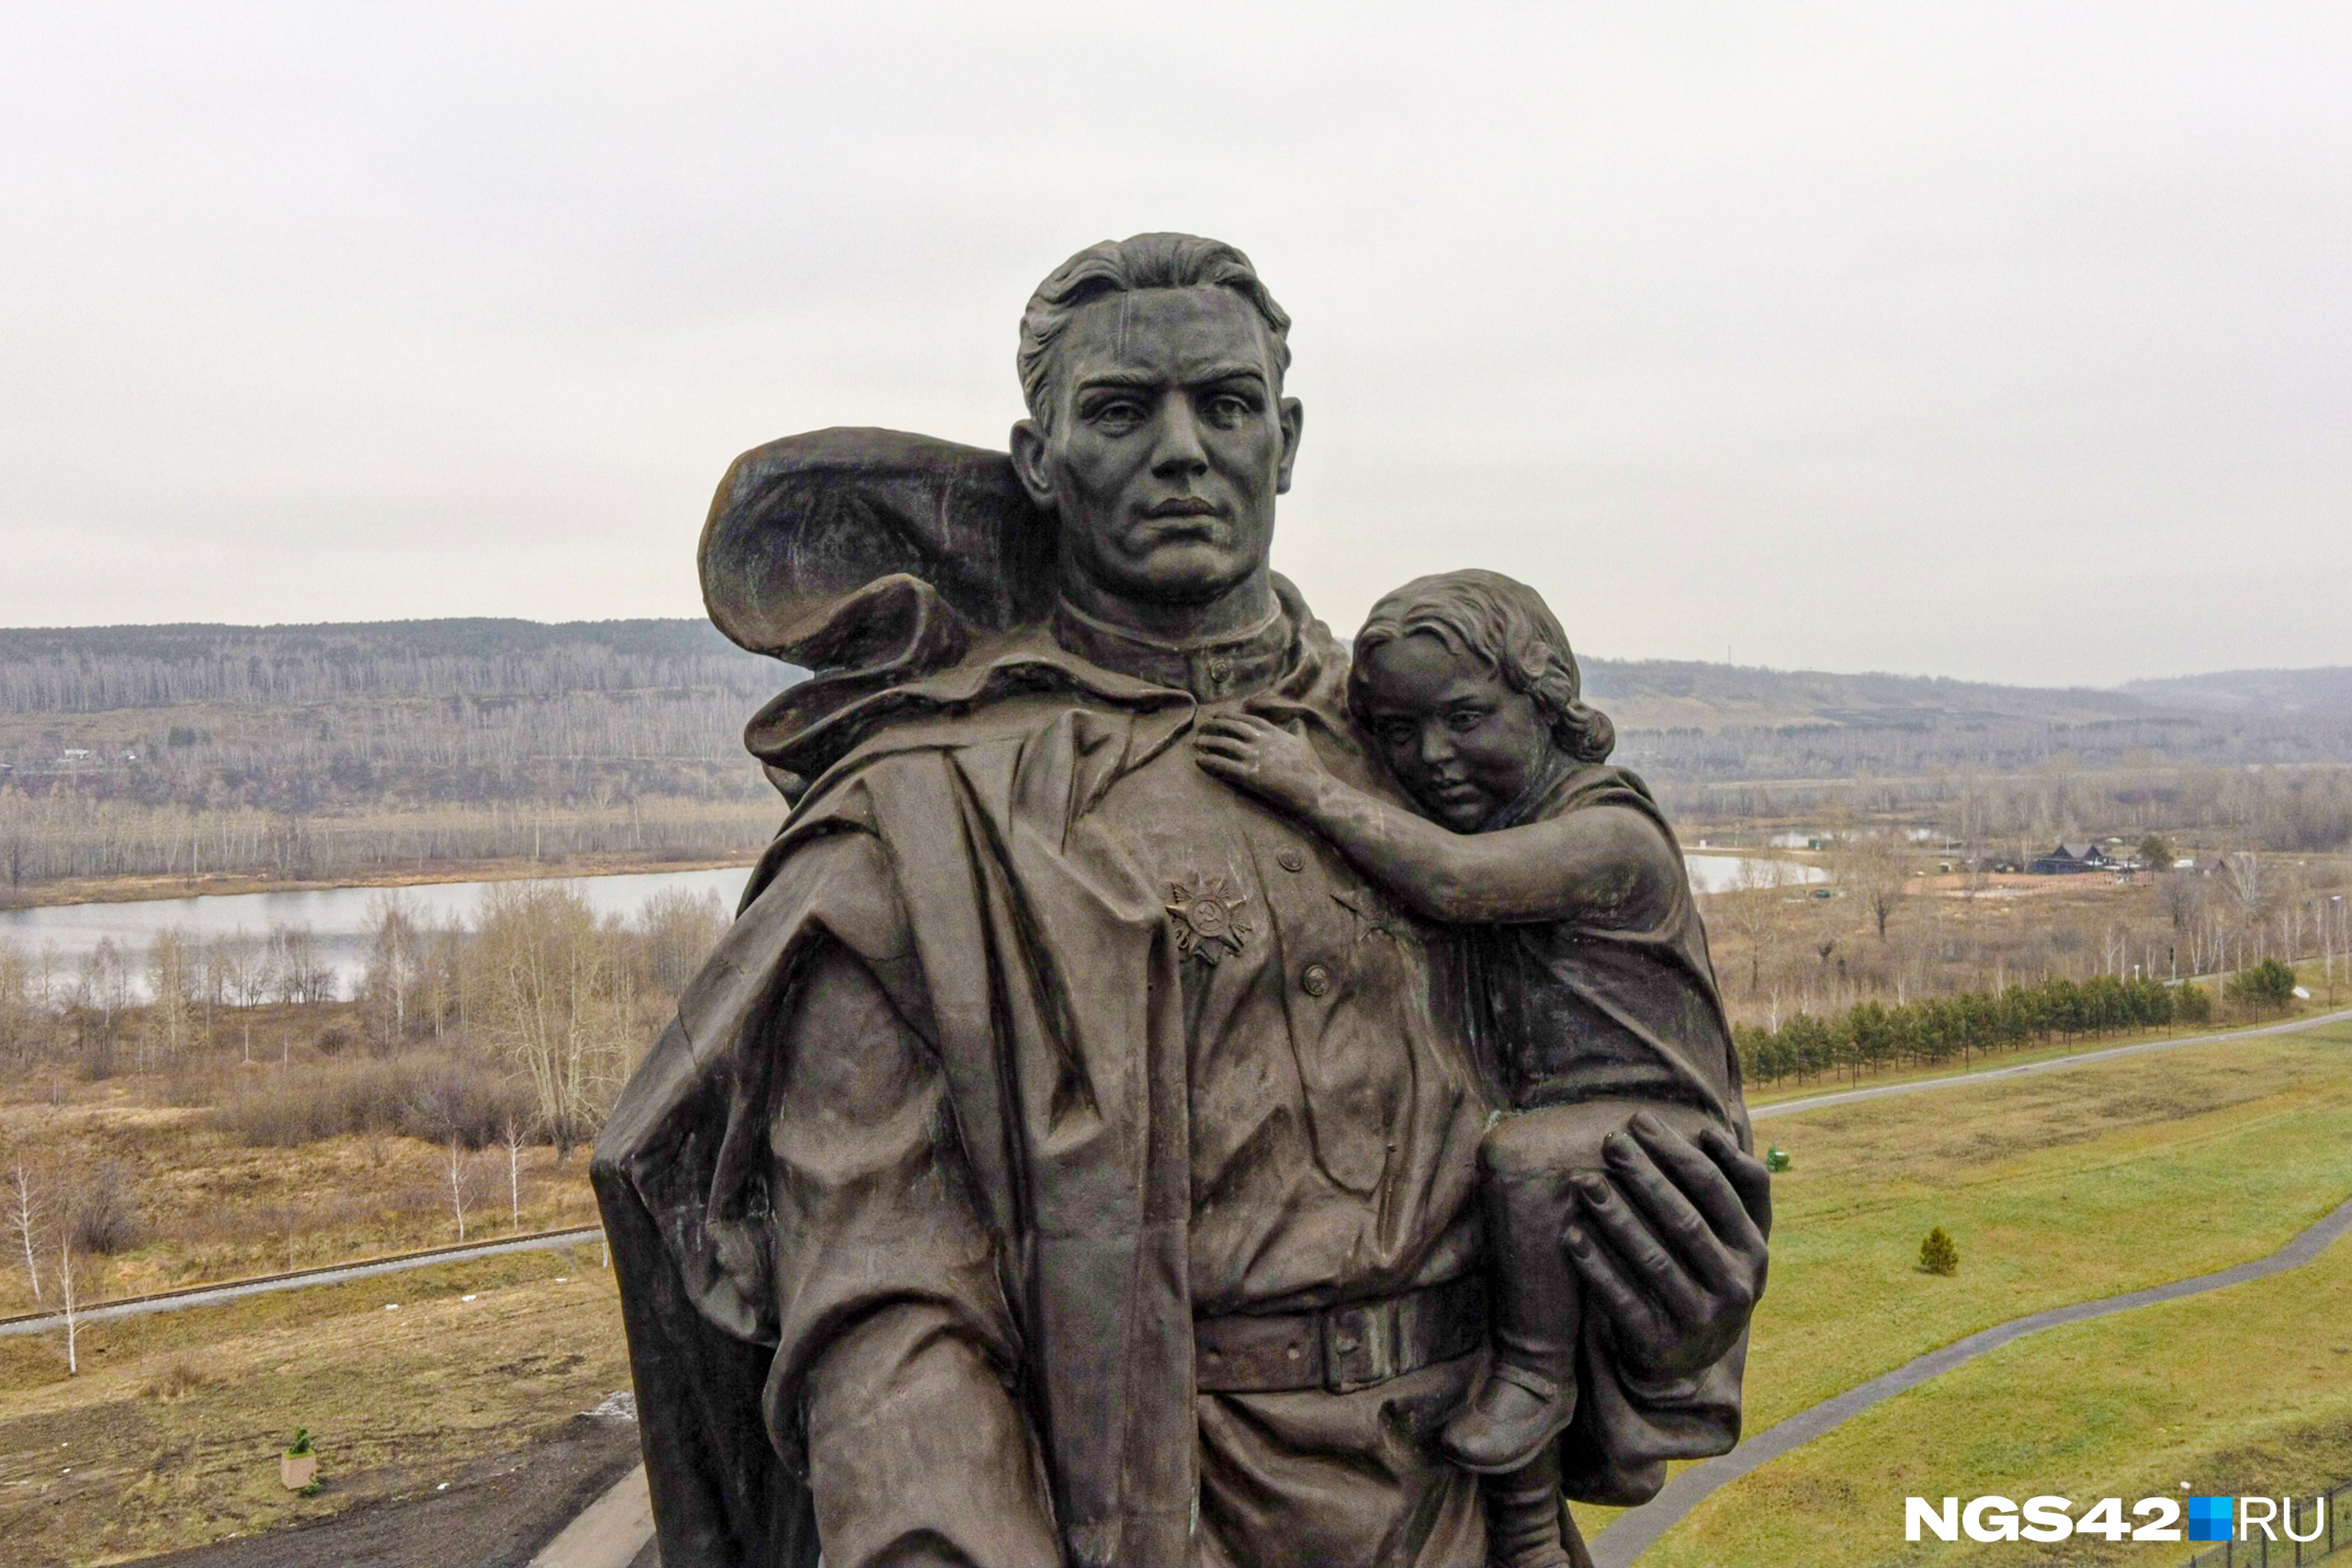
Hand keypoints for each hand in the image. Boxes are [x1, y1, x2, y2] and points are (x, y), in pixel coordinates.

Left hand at [1193, 712, 1330, 813]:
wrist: (1315, 790)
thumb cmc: (1312, 769)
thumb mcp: (1304, 743)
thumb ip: (1297, 731)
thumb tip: (1298, 721)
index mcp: (1274, 733)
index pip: (1248, 719)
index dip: (1230, 716)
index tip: (1218, 715)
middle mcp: (1262, 741)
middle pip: (1232, 728)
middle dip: (1215, 725)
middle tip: (1203, 726)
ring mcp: (1255, 757)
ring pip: (1225, 745)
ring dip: (1209, 742)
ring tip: (1197, 742)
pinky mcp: (1250, 775)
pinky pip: (1224, 766)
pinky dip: (1210, 762)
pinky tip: (1199, 761)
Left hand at [1561, 1112, 1770, 1381]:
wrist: (1689, 1357)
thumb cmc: (1706, 1273)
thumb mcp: (1735, 1237)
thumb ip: (1737, 1186)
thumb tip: (1714, 1133)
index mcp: (1753, 1251)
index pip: (1716, 1191)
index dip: (1678, 1153)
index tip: (1640, 1121)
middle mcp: (1735, 1287)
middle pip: (1684, 1221)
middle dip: (1645, 1177)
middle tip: (1610, 1141)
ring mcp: (1699, 1321)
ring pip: (1653, 1260)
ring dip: (1615, 1217)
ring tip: (1583, 1182)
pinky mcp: (1661, 1345)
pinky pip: (1623, 1301)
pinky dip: (1596, 1267)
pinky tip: (1571, 1235)